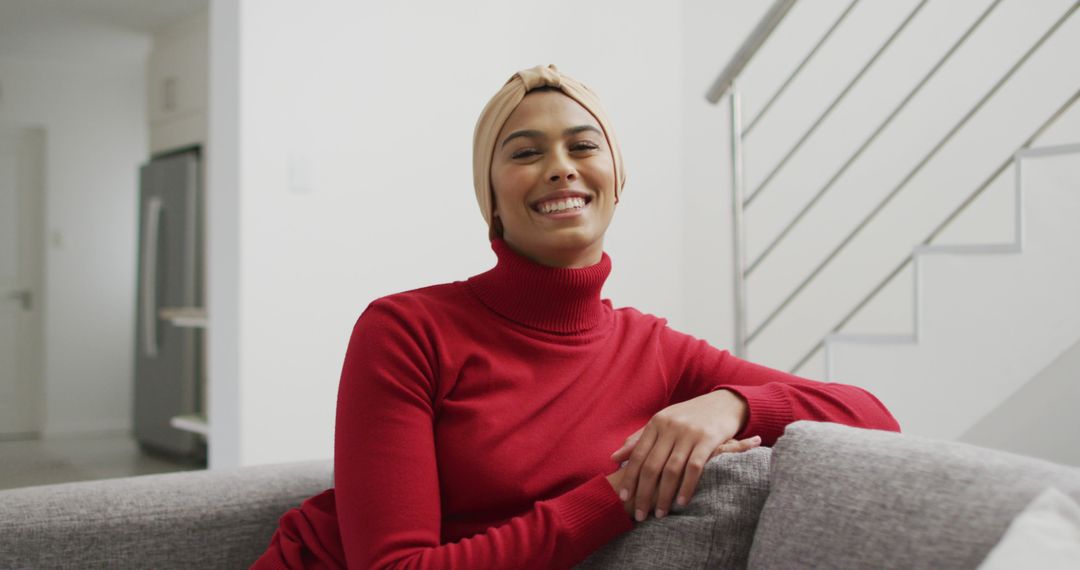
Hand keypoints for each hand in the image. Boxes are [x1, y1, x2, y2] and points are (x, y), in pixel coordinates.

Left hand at [609, 389, 758, 521]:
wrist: (723, 403)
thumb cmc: (689, 417)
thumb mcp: (662, 423)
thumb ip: (639, 440)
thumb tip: (614, 458)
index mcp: (656, 423)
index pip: (637, 454)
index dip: (629, 478)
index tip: (623, 498)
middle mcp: (670, 427)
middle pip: (652, 465)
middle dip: (643, 493)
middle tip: (640, 514)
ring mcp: (689, 433)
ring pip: (671, 470)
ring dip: (664, 495)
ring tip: (659, 513)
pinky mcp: (708, 439)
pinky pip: (694, 467)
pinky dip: (686, 487)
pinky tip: (681, 502)